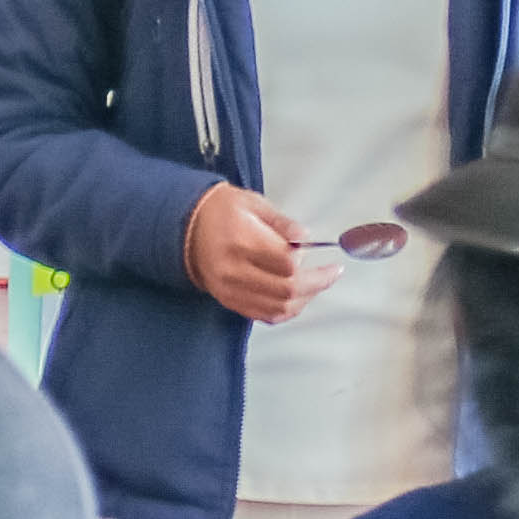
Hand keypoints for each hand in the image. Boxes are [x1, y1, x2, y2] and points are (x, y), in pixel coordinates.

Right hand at [185, 186, 327, 326]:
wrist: (185, 228)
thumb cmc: (221, 211)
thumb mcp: (253, 203)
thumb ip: (282, 223)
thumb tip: (306, 238)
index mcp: (241, 240)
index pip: (286, 263)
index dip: (310, 263)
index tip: (324, 255)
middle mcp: (234, 270)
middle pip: (286, 290)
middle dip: (316, 284)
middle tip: (332, 273)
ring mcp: (230, 290)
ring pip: (279, 308)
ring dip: (305, 299)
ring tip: (318, 285)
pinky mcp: (229, 301)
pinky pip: (265, 315)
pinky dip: (287, 310)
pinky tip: (299, 298)